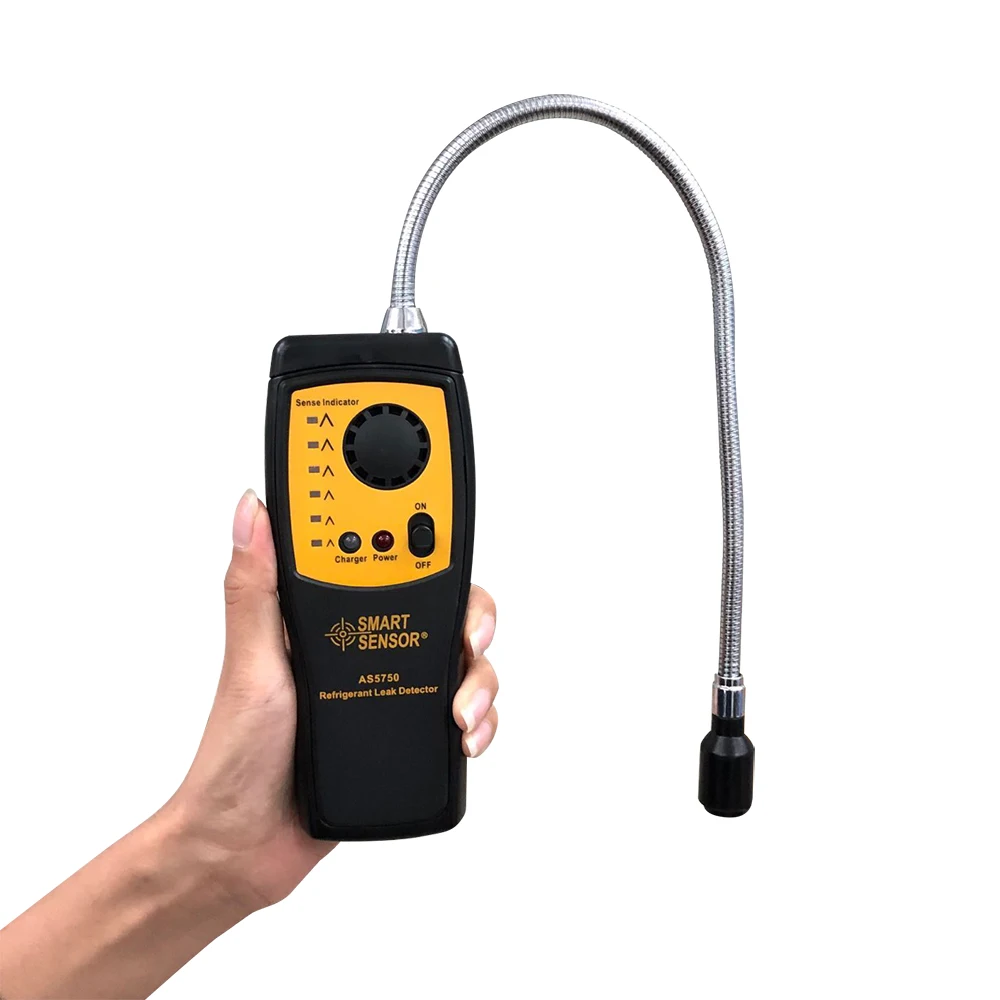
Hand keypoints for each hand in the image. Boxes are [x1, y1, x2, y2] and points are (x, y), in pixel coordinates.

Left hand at [163, 489, 498, 910]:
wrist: (246, 847)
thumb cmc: (236, 757)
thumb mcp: (250, 666)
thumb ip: (256, 589)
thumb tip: (252, 510)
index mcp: (328, 620)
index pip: (382, 557)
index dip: (417, 535)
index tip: (442, 529)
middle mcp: (366, 644)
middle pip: (442, 605)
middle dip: (470, 614)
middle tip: (471, 636)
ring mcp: (392, 687)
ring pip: (463, 658)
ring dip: (480, 676)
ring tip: (462, 712)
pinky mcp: (409, 730)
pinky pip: (467, 711)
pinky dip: (480, 719)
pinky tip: (467, 737)